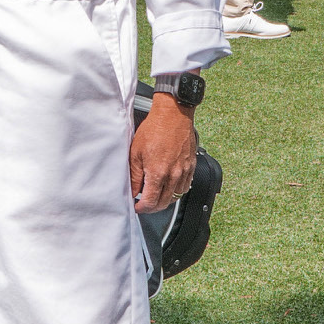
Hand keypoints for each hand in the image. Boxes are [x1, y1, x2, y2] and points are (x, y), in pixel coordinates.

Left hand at [130, 95, 196, 213]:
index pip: (151, 202)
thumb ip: (135, 176)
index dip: (142, 208)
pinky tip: (169, 185)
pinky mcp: (191, 165)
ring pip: (176, 196)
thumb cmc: (155, 129)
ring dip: (165, 199)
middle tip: (144, 204)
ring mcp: (184, 171)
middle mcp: (174, 175)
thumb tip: (133, 191)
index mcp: (158, 173)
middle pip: (164, 202)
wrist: (173, 114)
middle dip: (152, 207)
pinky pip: (185, 186)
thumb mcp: (136, 153)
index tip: (137, 207)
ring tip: (156, 195)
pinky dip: (176, 190)